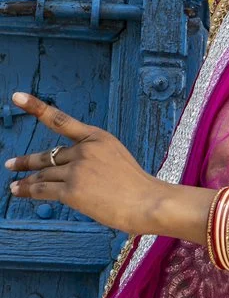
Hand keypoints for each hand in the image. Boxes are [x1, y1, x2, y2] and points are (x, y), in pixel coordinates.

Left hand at [4, 92, 163, 235]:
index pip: (61, 119)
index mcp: (97, 136)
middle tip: (11, 163)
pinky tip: (19, 191)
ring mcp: (77, 169)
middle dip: (27, 161)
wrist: (146, 201)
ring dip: (26, 180)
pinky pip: (43, 189)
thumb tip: (65, 169)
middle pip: (48, 155)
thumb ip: (91, 157)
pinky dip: (27, 190)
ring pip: (43, 174)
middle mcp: (84, 149)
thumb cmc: (135, 184)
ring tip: (14, 184)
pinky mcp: (72, 190)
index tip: (17, 96)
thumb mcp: (115, 157)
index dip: (36, 107)